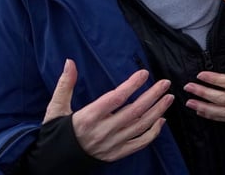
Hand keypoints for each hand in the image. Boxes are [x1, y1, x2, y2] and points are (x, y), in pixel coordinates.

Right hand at [44, 59, 172, 161]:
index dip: (132, 85)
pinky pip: (140, 143)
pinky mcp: (117, 154)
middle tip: (165, 83)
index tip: (144, 73)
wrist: (56, 162)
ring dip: (158, 110)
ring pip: (141, 126)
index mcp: (88, 118)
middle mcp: (103, 131)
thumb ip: (65, 85)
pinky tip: (161, 120)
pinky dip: (153, 132)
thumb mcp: (56, 109)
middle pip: (134, 111)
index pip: (116, 98)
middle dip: (153, 95)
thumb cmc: (57, 133)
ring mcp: (112, 144)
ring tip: (169, 97)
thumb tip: (69, 62)